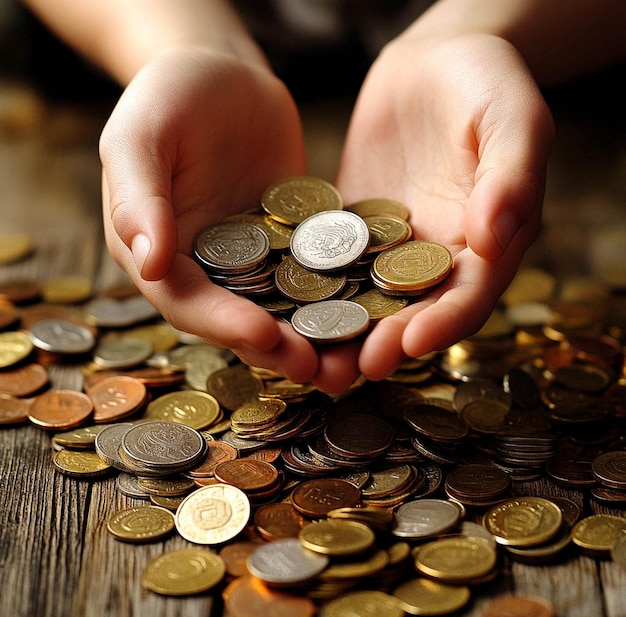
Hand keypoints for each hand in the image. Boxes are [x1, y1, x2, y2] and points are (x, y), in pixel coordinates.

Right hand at [99, 49, 324, 384]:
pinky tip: (372, 312)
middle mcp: (206, 269)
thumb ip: (139, 197)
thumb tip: (148, 262)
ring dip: (314, 338)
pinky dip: (339, 297)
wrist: (223, 74)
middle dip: (278, 348)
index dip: (224, 324)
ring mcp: (252, 260)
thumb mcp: (140, 135)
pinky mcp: (291, 244)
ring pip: (282, 308)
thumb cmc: (168, 96)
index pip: (188, 302)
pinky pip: (315, 275)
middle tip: (320, 370)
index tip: (264, 335)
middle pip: (240, 320)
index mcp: (161, 255)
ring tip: (353, 362)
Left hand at [336, 34, 554, 380]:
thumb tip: (492, 238)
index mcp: (485, 246)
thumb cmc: (487, 83)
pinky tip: (280, 306)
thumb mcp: (513, 119)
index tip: (410, 344)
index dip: (441, 325)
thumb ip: (511, 178)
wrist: (434, 61)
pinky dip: (309, 287)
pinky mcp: (351, 231)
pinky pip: (329, 262)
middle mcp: (435, 258)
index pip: (467, 297)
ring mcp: (389, 248)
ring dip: (340, 334)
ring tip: (309, 361)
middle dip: (381, 344)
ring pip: (366, 300)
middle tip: (349, 371)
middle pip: (411, 313)